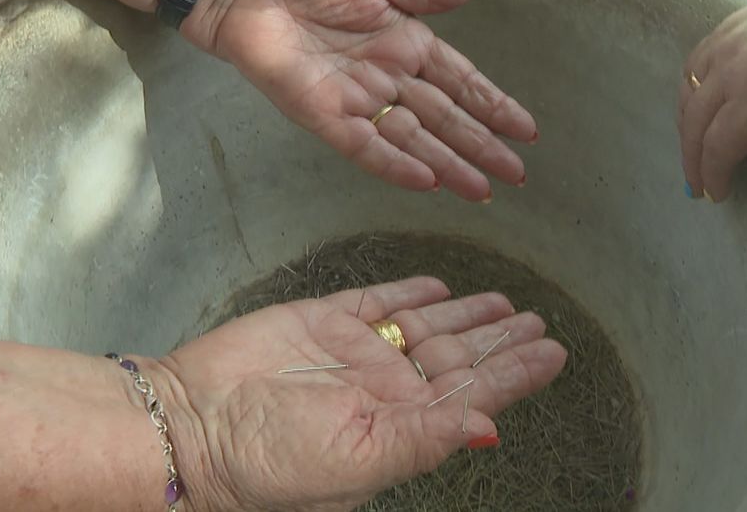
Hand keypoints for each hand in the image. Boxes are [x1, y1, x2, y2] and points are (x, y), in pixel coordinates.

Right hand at [150, 277, 566, 511]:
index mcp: (401, 425)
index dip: (517, 374)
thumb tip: (491, 429)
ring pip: (427, 326)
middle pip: (459, 358)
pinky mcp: (323, 318)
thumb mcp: (358, 458)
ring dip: (467, 316)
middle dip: (502, 341)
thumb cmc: (268, 459)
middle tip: (539, 321)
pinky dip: (409, 291)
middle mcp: (385, 388)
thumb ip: (427, 438)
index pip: (474, 394)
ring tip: (506, 303)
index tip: (555, 353)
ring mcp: (355, 351)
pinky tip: (438, 287)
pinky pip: (378, 300)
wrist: (192, 423)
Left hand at [184, 0, 536, 201]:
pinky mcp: (324, 115)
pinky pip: (366, 147)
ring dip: (449, 165)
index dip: (493, 106)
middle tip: (516, 175)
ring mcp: (359, 100)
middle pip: (445, 119)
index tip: (526, 131)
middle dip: (481, 146)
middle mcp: (389, 77)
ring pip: (414, 140)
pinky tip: (427, 181)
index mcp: (406, 42)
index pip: (461, 82)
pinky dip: (396, 165)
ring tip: (482, 190)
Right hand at [678, 0, 746, 215]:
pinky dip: (691, 91)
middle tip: (696, 183)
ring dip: (687, 125)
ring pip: (688, 92)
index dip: (713, 175)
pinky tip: (701, 108)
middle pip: (694, 121)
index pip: (718, 146)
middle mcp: (734, 67)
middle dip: (692, 158)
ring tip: (696, 150)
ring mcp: (727, 42)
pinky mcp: (728, 27)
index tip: (716, 195)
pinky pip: (695, 64)